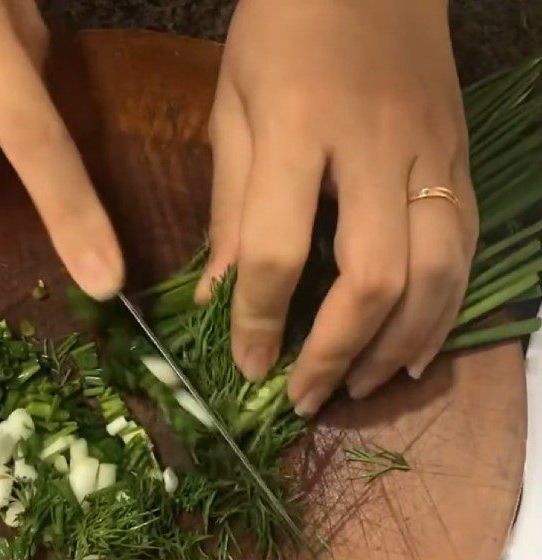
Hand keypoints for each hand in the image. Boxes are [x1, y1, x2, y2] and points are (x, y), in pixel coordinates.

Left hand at [198, 0, 477, 415]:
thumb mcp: (232, 106)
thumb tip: (218, 295)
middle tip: (304, 399)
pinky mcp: (462, 156)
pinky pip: (463, 249)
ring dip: (396, 346)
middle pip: (371, 278)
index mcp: (298, 128)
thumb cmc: (283, 24)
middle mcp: (375, 148)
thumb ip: (230, 205)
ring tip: (359, 387)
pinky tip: (417, 351)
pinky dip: (444, 311)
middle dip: (334, 352)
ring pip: (434, 274)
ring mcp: (432, 153)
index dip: (259, 322)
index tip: (247, 368)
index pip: (279, 252)